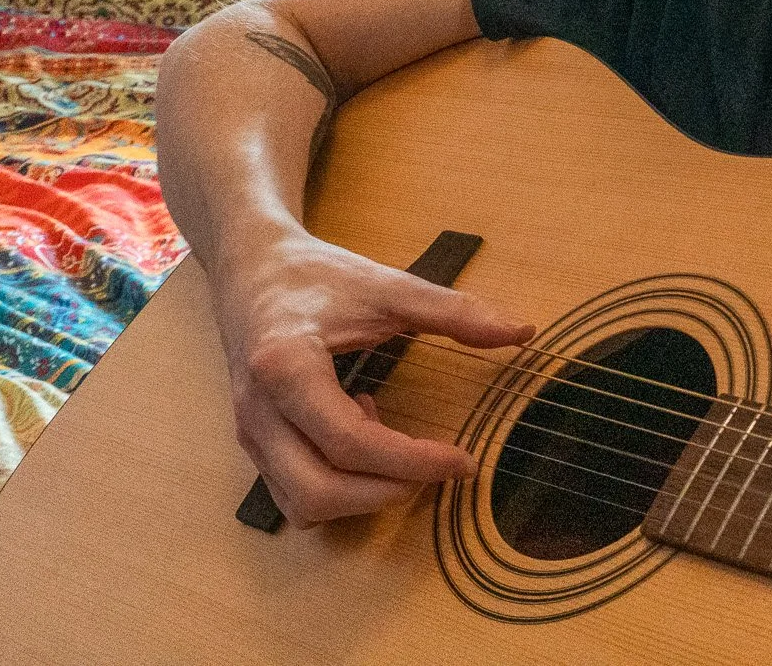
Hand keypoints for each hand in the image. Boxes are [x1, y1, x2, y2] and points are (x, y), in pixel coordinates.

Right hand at [210, 231, 533, 524]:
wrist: (252, 268)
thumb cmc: (318, 275)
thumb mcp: (388, 286)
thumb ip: (455, 312)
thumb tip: (522, 332)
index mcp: (286, 367)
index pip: (351, 442)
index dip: (414, 461)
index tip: (464, 460)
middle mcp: (258, 411)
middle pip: (318, 491)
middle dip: (387, 492)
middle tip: (438, 467)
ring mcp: (249, 433)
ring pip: (301, 503)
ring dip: (359, 493)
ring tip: (390, 438)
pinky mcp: (253, 443)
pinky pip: (293, 493)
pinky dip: (335, 485)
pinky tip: (358, 432)